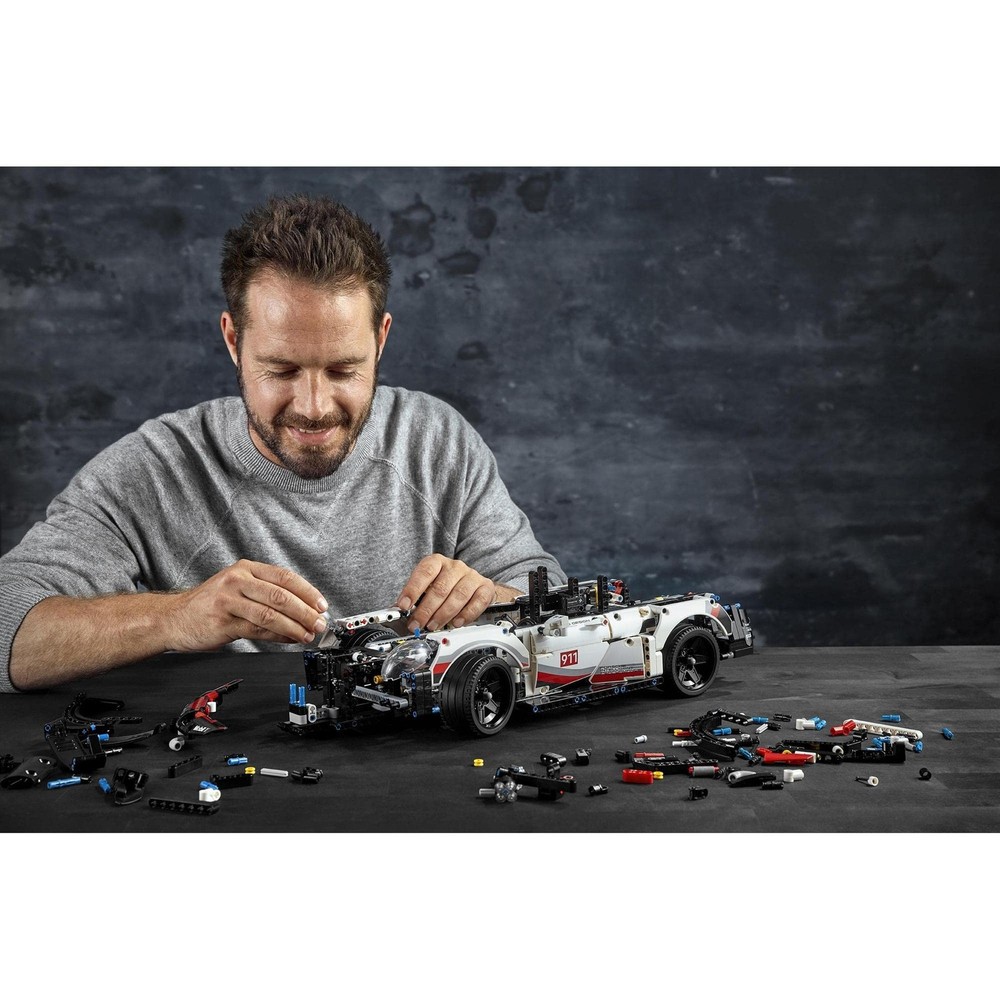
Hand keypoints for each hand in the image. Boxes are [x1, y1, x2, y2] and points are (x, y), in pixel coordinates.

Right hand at [164, 559, 328, 649]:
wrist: (173, 618)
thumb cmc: (210, 604)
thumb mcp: (237, 586)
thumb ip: (266, 592)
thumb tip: (303, 607)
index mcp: (245, 568)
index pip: (285, 577)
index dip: (308, 592)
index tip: (322, 605)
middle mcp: (237, 580)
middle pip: (280, 596)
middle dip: (305, 612)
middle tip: (319, 623)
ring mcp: (229, 601)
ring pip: (270, 614)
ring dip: (294, 627)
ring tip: (308, 635)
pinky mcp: (223, 622)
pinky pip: (257, 630)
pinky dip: (278, 637)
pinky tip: (289, 639)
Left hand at [395, 555, 498, 631]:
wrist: (474, 586)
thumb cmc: (447, 587)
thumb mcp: (428, 587)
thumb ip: (415, 598)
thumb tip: (397, 611)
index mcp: (437, 562)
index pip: (424, 572)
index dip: (413, 589)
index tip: (403, 606)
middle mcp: (455, 566)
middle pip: (440, 588)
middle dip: (426, 610)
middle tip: (417, 624)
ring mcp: (471, 576)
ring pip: (458, 596)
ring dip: (444, 614)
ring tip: (434, 626)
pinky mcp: (485, 587)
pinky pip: (477, 601)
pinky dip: (466, 614)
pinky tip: (456, 622)